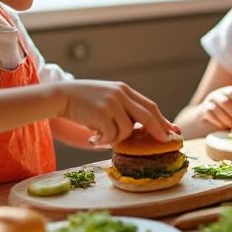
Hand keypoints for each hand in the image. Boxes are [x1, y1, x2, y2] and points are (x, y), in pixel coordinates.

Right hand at [53, 80, 172, 145]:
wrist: (59, 95)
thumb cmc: (82, 100)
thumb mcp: (107, 98)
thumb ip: (123, 108)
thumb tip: (138, 128)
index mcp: (124, 90)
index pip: (149, 106)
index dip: (162, 119)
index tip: (172, 130)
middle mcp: (121, 95)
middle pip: (148, 115)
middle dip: (159, 130)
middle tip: (165, 141)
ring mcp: (112, 103)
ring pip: (128, 129)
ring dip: (116, 139)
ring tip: (100, 138)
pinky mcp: (101, 113)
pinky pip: (112, 135)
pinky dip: (103, 141)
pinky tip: (92, 139)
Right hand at [199, 85, 231, 129]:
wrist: (209, 117)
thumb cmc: (229, 112)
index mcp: (228, 90)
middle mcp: (217, 93)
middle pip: (225, 102)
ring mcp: (209, 101)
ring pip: (217, 109)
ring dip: (226, 119)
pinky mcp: (203, 110)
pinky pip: (210, 115)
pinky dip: (218, 122)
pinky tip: (224, 126)